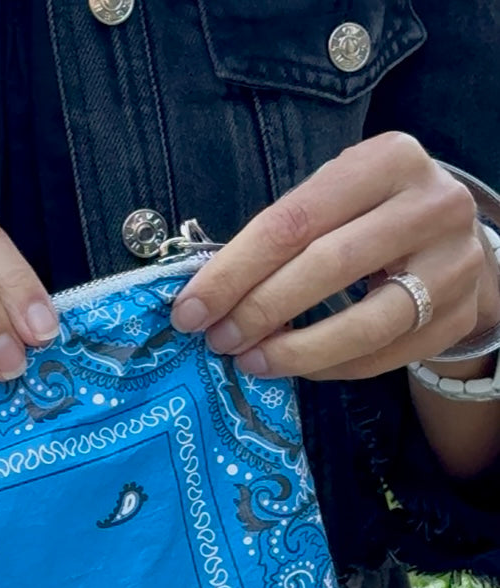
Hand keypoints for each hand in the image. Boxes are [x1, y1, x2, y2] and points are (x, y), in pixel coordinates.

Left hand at [170, 133, 499, 380]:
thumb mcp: (331, 200)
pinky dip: (327, 367)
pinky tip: (293, 366)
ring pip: (364, 322)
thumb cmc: (368, 217)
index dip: (233, 271)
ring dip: (294, 350)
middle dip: (259, 310)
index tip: (190, 309)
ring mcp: (454, 263)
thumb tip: (206, 297)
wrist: (451, 242)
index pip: (294, 220)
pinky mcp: (457, 316)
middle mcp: (432, 204)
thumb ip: (280, 236)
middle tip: (218, 339)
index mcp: (388, 161)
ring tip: (250, 360)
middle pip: (327, 266)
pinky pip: (380, 355)